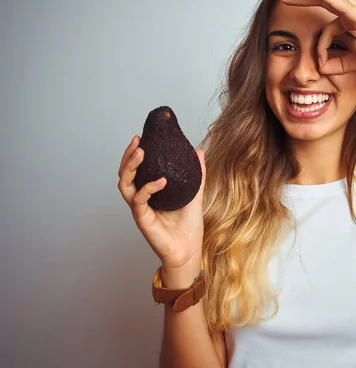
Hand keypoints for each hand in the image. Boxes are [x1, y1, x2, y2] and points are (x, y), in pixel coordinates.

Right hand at [117, 135, 205, 270]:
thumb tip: (198, 151)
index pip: (136, 170)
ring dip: (130, 167)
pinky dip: (148, 188)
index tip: (141, 137)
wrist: (189, 250)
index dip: (135, 153)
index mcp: (150, 192)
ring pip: (124, 185)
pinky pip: (139, 200)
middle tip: (137, 142)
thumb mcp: (195, 194)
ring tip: (140, 153)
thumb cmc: (189, 226)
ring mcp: (139, 209)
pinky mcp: (142, 219)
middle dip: (128, 157)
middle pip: (124, 174)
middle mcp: (141, 199)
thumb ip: (197, 174)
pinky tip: (161, 181)